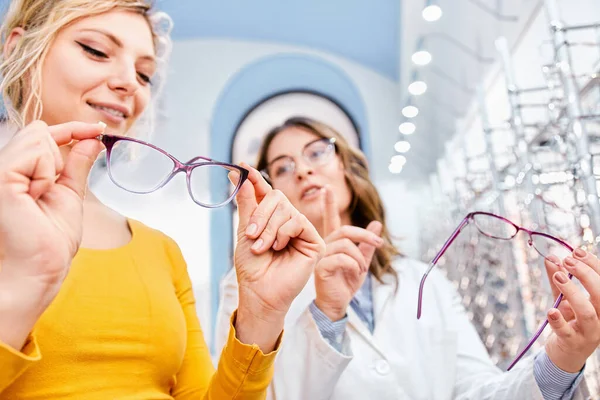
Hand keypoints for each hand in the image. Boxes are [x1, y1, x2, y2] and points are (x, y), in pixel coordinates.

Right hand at [0, 120, 104, 348]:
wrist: (42, 269)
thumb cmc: (51, 240)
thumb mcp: (71, 193)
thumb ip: (77, 164)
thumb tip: (92, 139)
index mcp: (18, 171)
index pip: (42, 134)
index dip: (74, 128)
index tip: (100, 130)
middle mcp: (4, 168)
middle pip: (40, 131)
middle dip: (60, 153)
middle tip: (54, 187)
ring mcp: (0, 171)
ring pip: (38, 137)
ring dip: (54, 166)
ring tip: (42, 195)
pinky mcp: (0, 177)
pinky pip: (35, 152)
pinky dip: (47, 173)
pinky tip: (37, 195)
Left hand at [231, 163, 324, 351]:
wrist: (260, 291)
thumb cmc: (252, 267)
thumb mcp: (245, 231)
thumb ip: (247, 203)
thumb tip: (241, 175)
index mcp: (270, 218)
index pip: (264, 192)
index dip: (254, 179)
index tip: (239, 167)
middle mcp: (287, 221)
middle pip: (277, 196)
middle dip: (260, 214)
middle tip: (250, 234)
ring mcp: (302, 230)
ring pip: (287, 209)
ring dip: (269, 228)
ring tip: (262, 247)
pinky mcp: (314, 241)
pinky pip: (298, 221)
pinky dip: (283, 233)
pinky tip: (279, 247)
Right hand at [314, 186, 383, 320]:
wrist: (337, 304)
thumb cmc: (346, 283)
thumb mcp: (361, 261)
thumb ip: (368, 244)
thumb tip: (377, 223)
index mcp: (333, 243)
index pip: (330, 219)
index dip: (328, 204)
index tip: (326, 188)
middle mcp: (324, 246)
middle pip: (345, 230)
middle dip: (365, 235)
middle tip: (379, 244)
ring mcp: (321, 256)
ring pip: (345, 245)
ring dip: (359, 257)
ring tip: (361, 269)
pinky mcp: (321, 267)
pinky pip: (342, 258)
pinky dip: (354, 265)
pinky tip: (355, 274)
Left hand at [544, 249, 599, 372]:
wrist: (565, 353)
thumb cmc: (569, 321)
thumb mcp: (564, 298)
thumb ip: (559, 278)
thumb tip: (551, 257)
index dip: (594, 264)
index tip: (576, 251)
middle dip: (586, 275)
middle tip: (567, 261)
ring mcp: (590, 333)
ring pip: (587, 312)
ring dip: (572, 292)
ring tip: (558, 276)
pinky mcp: (573, 343)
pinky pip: (567, 331)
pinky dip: (558, 320)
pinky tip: (550, 310)